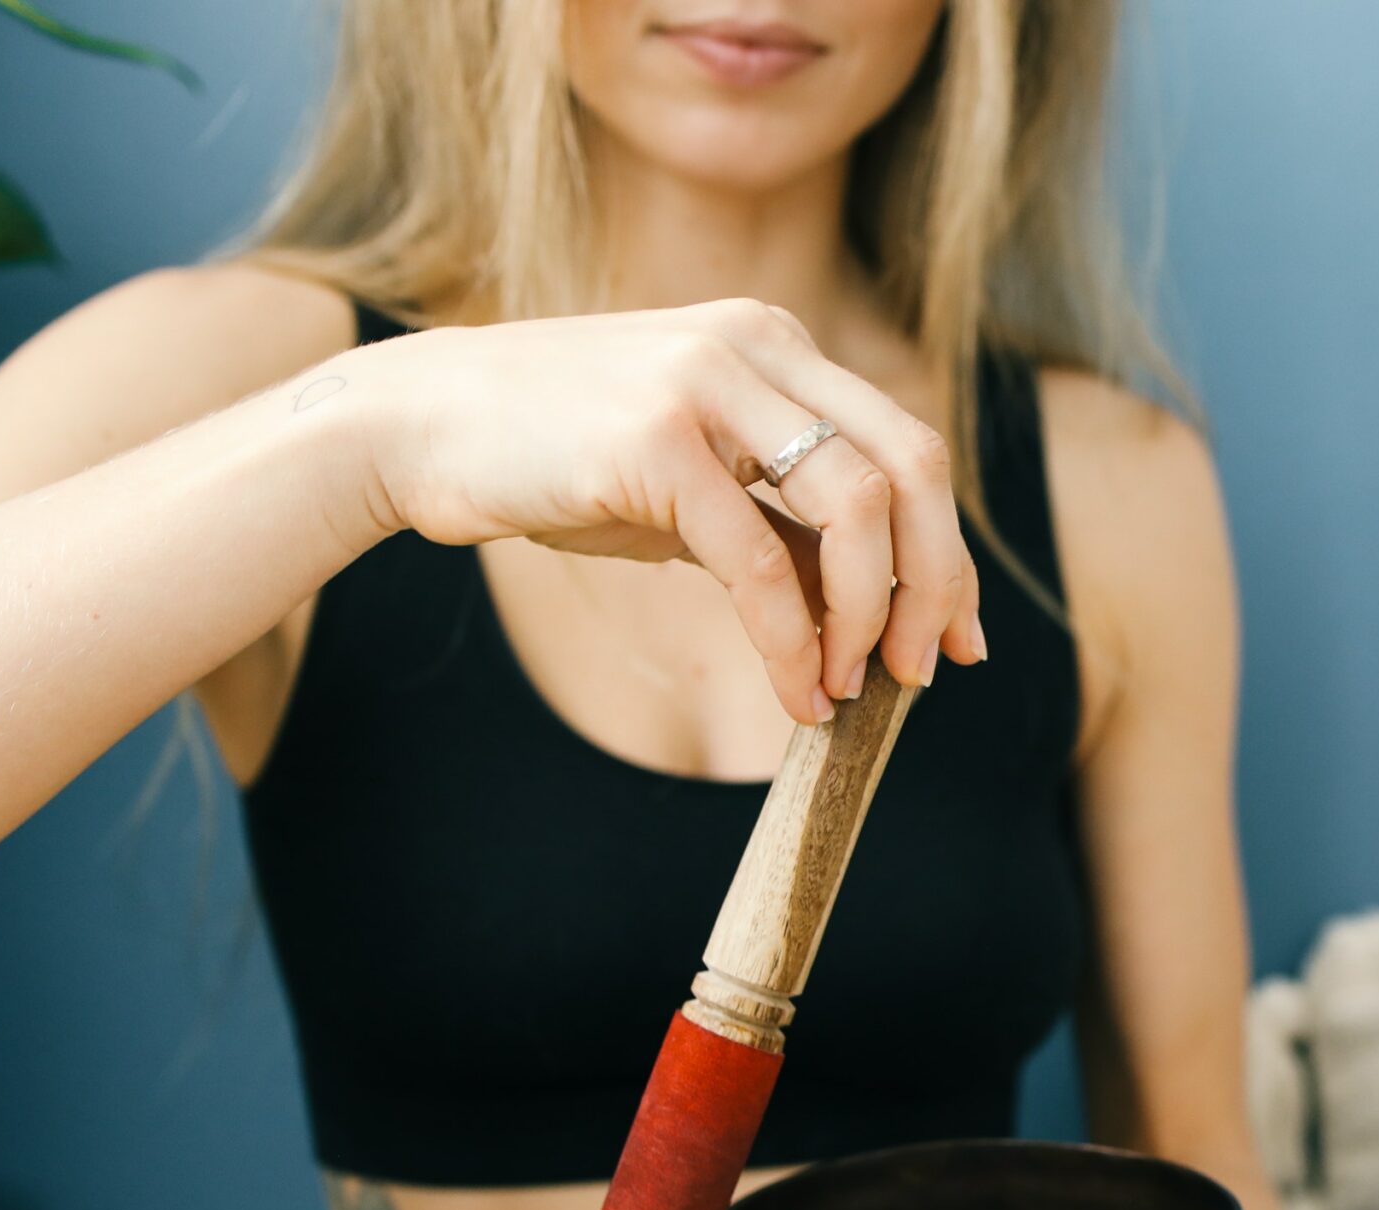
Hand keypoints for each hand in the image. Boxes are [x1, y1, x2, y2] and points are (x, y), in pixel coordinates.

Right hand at [338, 297, 984, 723]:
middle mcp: (757, 345)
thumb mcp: (696, 486)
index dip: (950, 551)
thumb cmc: (561, 460)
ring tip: (851, 688)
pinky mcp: (655, 441)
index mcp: (777, 344)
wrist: (418, 424)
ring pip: (857, 508)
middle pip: (912, 469)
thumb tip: (872, 613)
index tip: (960, 636)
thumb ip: (785, 526)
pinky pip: (761, 561)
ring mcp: (707, 383)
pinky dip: (794, 642)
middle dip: (935, 583)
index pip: (908, 447)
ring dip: (872, 617)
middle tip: (925, 673)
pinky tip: (798, 695)